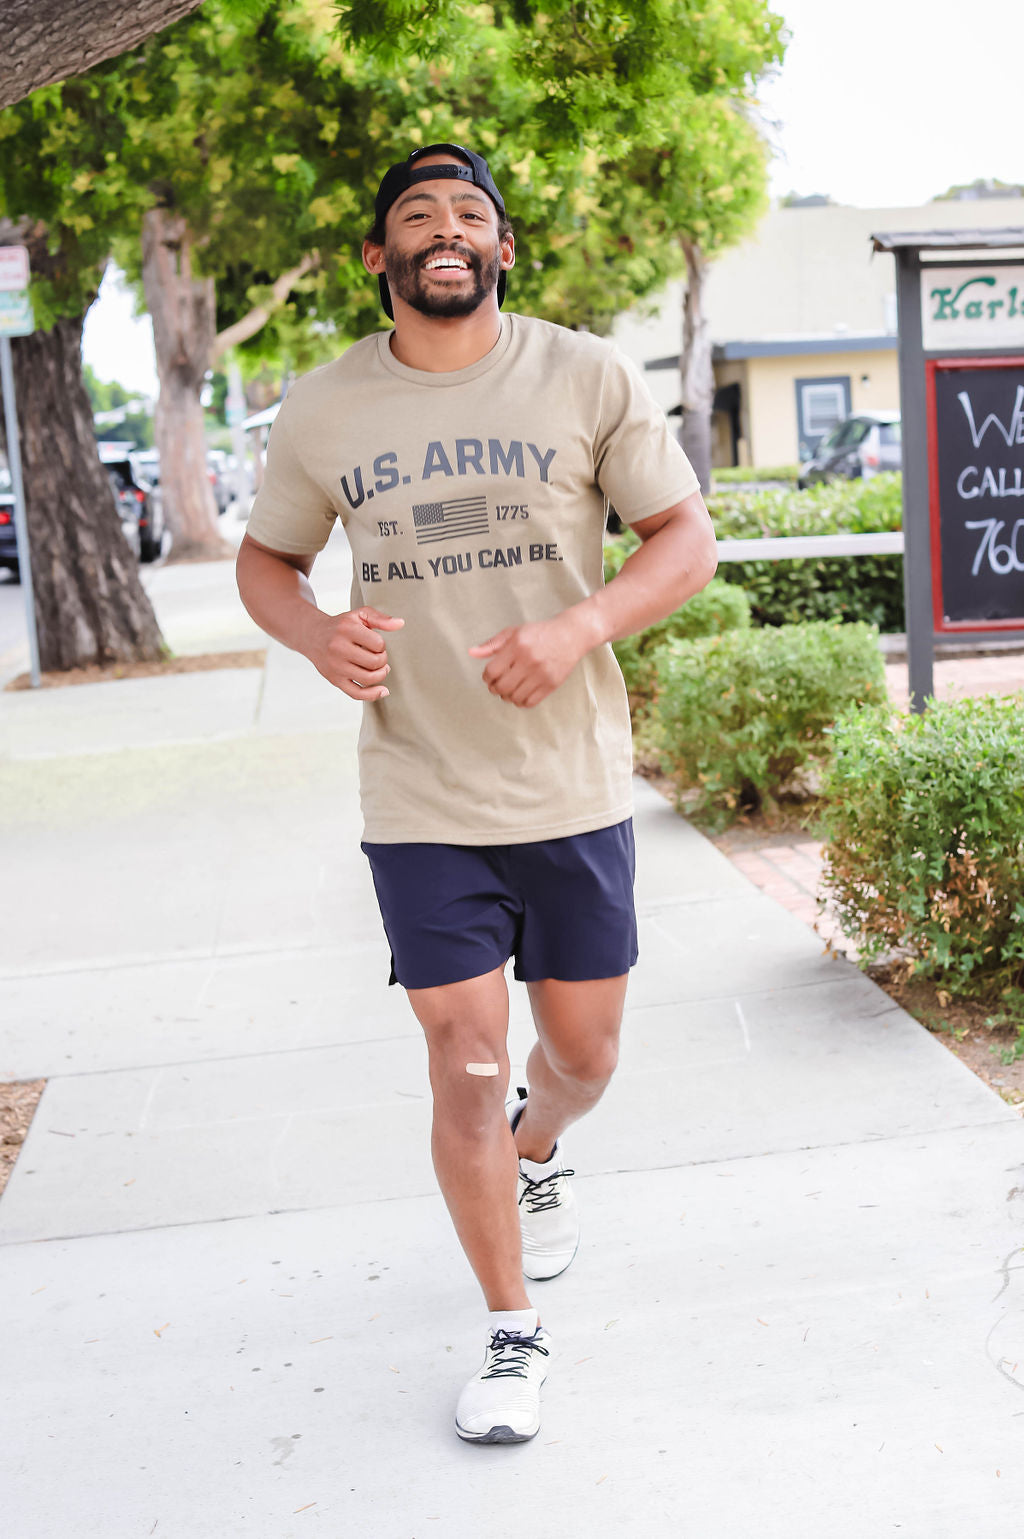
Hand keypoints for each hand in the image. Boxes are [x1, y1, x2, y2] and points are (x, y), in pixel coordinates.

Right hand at [310, 606, 403, 699]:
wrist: (313, 636)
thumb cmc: (340, 626)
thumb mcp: (359, 615)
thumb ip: (381, 618)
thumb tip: (400, 623)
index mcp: (347, 630)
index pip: (378, 644)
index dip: (382, 645)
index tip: (376, 644)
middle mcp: (339, 648)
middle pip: (375, 662)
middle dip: (382, 660)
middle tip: (378, 656)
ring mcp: (336, 666)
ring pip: (369, 678)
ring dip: (381, 674)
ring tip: (379, 668)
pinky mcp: (335, 680)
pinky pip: (357, 694)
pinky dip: (373, 695)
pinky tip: (383, 690)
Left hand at [468, 612, 589, 707]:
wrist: (570, 635)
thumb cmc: (540, 633)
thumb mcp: (514, 633)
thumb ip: (492, 644)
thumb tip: (471, 653)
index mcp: (517, 646)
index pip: (492, 671)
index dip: (486, 678)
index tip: (489, 677)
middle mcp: (529, 661)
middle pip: (502, 687)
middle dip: (495, 689)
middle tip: (496, 686)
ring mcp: (541, 674)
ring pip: (515, 697)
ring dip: (507, 697)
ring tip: (508, 690)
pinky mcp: (551, 684)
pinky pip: (530, 702)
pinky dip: (521, 702)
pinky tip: (520, 694)